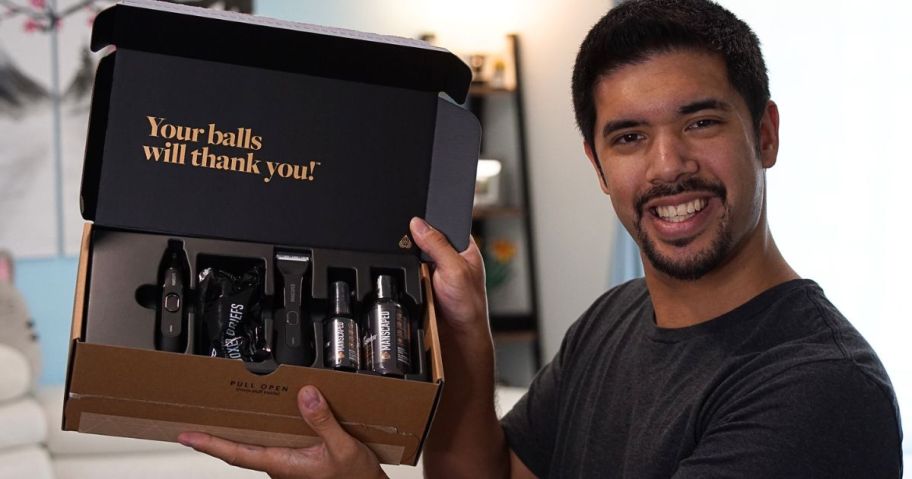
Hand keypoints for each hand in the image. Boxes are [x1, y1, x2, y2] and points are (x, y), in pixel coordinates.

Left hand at [178, 386, 386, 478]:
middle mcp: (279, 466)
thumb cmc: (355, 478)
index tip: (187, 436)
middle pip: (240, 448)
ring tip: (225, 414)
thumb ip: (322, 421)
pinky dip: (263, 431)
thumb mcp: (342, 447)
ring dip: (240, 433)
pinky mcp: (295, 462)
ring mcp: (286, 466)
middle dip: (217, 435)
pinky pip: (273, 444)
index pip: (236, 453)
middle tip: (195, 421)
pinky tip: (268, 419)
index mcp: (283, 464)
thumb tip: (305, 395)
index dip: (209, 444)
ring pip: (257, 446)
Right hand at [409, 217, 487, 332]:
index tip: (415, 220)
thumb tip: (418, 224)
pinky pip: (409, 270)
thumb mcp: (455, 269)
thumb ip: (438, 245)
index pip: (443, 222)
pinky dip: (407, 273)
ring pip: (414, 254)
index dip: (429, 220)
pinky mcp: (423, 280)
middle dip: (417, 242)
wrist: (457, 334)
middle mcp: (449, 255)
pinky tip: (413, 279)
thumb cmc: (469, 304)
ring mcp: (435, 268)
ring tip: (420, 271)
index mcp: (463, 246)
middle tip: (419, 253)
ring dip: (411, 260)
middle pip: (425, 237)